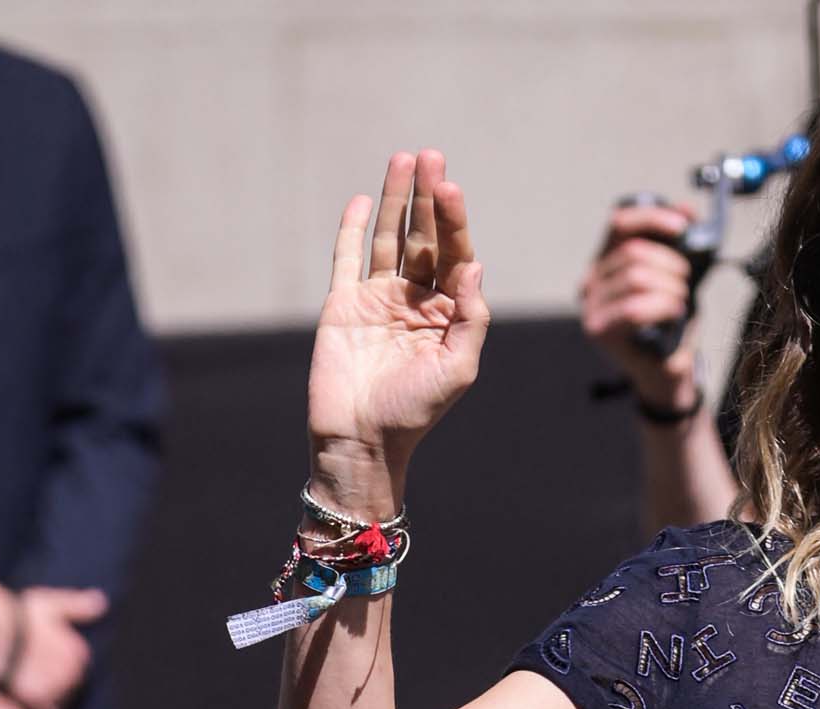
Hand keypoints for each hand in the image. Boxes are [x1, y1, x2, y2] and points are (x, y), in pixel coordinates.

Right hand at [5, 586, 106, 708]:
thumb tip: (102, 601)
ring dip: (36, 708)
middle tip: (22, 682)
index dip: (51, 676)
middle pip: (63, 696)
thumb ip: (78, 606)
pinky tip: (11, 705)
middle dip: (47, 694)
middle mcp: (72, 675)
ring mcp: (54, 690)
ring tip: (15, 694)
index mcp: (79, 655)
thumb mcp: (50, 604)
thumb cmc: (16, 613)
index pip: (72, 677)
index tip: (34, 669)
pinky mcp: (33, 702)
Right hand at [306, 149, 488, 517]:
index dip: (453, 221)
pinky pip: (348, 258)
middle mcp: (415, 302)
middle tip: (431, 156)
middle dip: (428, 198)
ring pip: (389, 238)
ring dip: (397, 199)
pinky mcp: (343, 304)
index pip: (455, 256)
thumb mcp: (457, 369)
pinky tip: (364, 200)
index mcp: (447, 316)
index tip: (450, 187)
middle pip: (424, 238)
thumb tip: (475, 264)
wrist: (361, 441)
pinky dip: (353, 228)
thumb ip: (471, 318)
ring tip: (404, 158)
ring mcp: (378, 300)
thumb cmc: (414, 413)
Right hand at [581, 201, 700, 415]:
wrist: (666, 374)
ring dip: (669, 287)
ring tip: (680, 302)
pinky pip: (633, 308)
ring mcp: (592, 305)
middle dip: (669, 263)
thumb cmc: (669, 327)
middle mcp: (592, 280)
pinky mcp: (599, 330)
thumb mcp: (676, 279)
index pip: (620, 223)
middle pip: (633, 252)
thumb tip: (686, 210)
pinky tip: (674, 313)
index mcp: (605, 261)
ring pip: (635, 277)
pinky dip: (661, 307)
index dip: (653, 217)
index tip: (684, 225)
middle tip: (686, 282)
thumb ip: (677, 245)